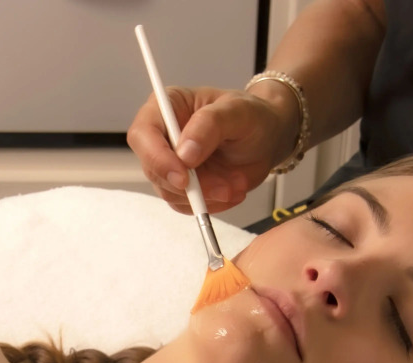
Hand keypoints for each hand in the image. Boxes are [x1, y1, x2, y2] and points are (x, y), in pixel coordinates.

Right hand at [127, 86, 290, 213]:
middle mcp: (163, 137)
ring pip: (171, 193)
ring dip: (206, 197)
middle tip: (224, 187)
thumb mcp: (237, 112)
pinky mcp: (185, 187)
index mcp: (167, 107)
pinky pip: (188, 206)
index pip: (143, 135)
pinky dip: (213, 204)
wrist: (268, 138)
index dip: (157, 159)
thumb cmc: (252, 116)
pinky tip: (233, 191)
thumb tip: (184, 153)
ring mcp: (173, 164)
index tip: (184, 177)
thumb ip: (209, 126)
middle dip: (189, 185)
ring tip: (236, 184)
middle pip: (153, 169)